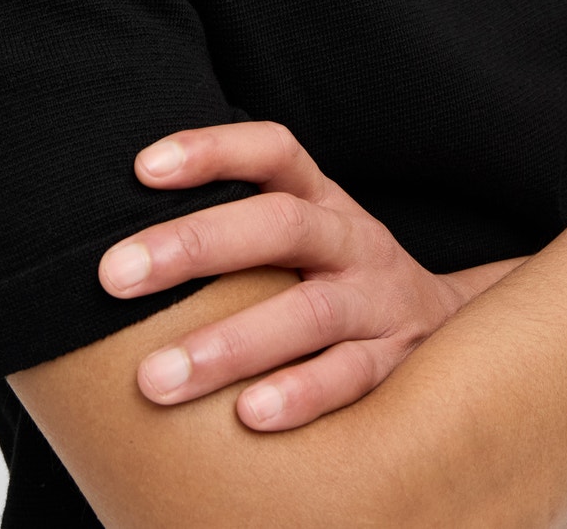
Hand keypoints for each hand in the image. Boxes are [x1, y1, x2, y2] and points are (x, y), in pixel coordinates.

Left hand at [97, 120, 491, 430]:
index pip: (273, 152)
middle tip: (114, 276)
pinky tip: (250, 416)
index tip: (141, 168)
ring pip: (312, 311)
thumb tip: (113, 259)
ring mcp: (380, 302)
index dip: (212, 150)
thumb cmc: (334, 285)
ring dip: (232, 342)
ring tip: (158, 378)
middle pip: (281, 224)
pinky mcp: (398, 364)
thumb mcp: (298, 246)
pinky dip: (302, 395)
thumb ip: (232, 239)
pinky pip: (352, 378)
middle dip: (195, 245)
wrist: (453, 334)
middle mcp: (352, 240)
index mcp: (321, 202)